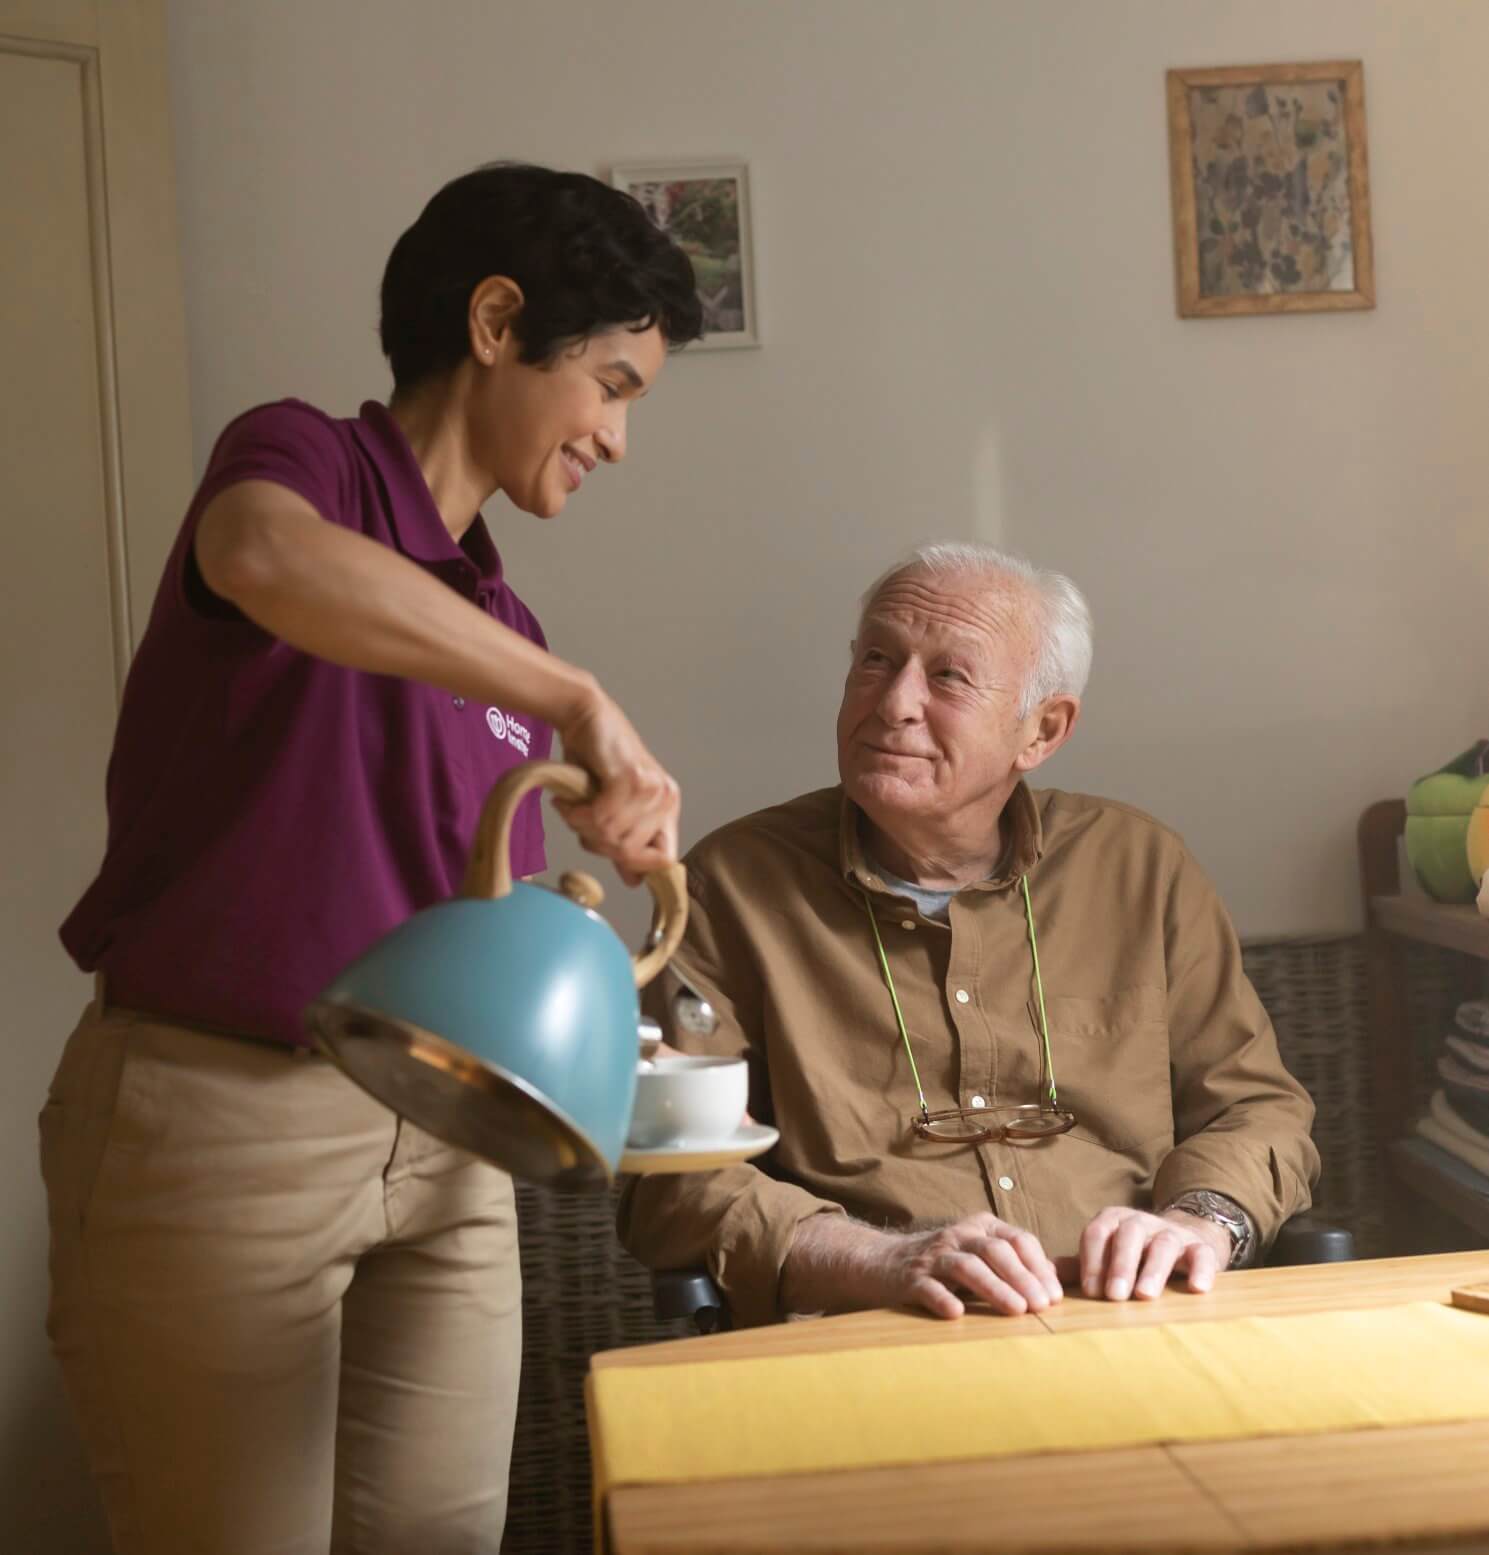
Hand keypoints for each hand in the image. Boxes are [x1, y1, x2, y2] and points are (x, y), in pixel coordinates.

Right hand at [551, 683, 679, 883]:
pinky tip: (568, 800)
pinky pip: (601, 819)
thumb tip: (634, 881)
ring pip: (612, 837)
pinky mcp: (630, 778)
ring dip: (582, 826)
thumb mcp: (612, 808)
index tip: (607, 851)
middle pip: (629, 853)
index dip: (636, 865)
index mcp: (667, 808)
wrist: (585, 718)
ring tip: (573, 805)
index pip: (664, 860)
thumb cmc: (595, 762)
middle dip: (597, 843)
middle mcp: (666, 799)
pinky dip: (577, 814)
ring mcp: (651, 788)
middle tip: (580, 819)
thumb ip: (624, 842)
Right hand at [843, 1212, 1061, 1320]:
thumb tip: (1061, 1279)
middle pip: (995, 1251)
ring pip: (967, 1266)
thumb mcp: (978, 1254)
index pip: (1017, 1240)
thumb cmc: (942, 1264)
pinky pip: (928, 1286)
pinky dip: (943, 1298)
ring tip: (1016, 1310)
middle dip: (1022, 1278)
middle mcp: (958, 1236)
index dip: (1038, 1266)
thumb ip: (1014, 1263)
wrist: (882, 1262)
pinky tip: (957, 1314)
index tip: (1055, 1296)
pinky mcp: (909, 1278)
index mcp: (980, 1227)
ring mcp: (933, 1256)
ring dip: (994, 1288)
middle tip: (1042, 1306)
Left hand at [1069, 1206, 1228, 1301]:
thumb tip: (1043, 1272)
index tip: (1090, 1292)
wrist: (1183, 1243)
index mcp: (1113, 1221)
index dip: (1092, 1261)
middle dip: (1120, 1264)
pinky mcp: (1200, 1248)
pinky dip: (1201, 1269)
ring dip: (1153, 1269)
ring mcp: (1171, 1233)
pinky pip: (1201, 1254)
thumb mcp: (1105, 1258)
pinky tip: (1197, 1288)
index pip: (1097, 1233)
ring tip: (1145, 1296)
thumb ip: (1077, 1266)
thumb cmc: (1134, 1257)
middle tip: (1115, 1296)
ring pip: (1162, 1244)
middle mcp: (1141, 1222)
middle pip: (1128, 1235)